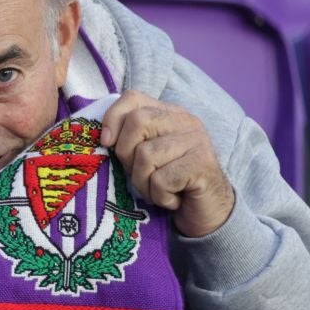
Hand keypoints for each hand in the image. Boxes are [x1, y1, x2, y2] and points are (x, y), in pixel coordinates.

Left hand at [100, 90, 235, 238]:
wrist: (205, 212)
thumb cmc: (168, 184)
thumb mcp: (142, 158)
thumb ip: (127, 140)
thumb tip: (103, 136)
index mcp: (169, 114)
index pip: (133, 98)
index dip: (112, 118)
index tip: (106, 143)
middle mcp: (186, 122)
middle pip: (138, 122)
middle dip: (127, 155)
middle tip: (141, 174)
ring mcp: (198, 141)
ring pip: (146, 155)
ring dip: (143, 182)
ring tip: (159, 190)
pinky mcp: (202, 165)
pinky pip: (160, 180)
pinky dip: (159, 196)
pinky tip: (172, 199)